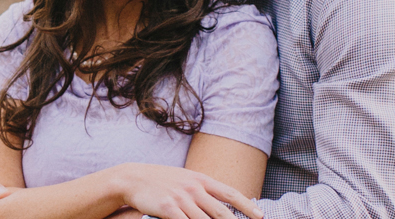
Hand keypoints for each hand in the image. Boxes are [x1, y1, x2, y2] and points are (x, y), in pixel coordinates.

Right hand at [113, 163, 261, 218]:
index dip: (247, 205)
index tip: (261, 216)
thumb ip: (203, 190)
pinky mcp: (169, 209)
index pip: (230, 192)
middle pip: (222, 212)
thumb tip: (222, 201)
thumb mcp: (184, 179)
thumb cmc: (161, 181)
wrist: (133, 178)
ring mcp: (181, 198)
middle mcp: (194, 188)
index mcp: (200, 179)